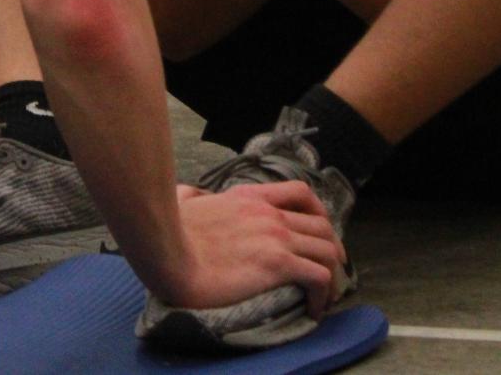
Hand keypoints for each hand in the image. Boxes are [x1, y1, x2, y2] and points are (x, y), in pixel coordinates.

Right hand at [154, 181, 341, 311]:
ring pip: (327, 249)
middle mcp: (269, 212)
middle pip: (322, 225)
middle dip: (332, 247)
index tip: (319, 233)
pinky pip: (319, 276)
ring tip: (326, 295)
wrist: (168, 251)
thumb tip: (189, 194)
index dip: (319, 213)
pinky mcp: (277, 264)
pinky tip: (315, 308)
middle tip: (328, 269)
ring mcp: (276, 236)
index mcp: (249, 196)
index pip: (300, 193)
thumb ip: (192, 196)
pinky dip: (324, 294)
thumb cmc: (170, 232)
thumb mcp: (184, 202)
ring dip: (333, 273)